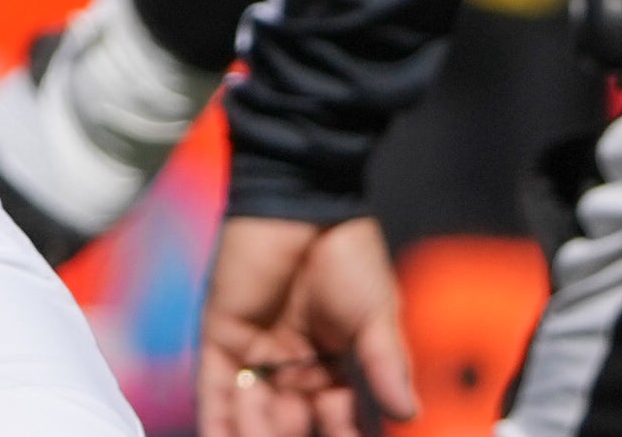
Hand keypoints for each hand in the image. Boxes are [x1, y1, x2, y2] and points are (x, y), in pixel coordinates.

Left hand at [199, 215, 419, 436]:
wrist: (305, 206)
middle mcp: (294, 368)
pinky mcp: (221, 337)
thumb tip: (406, 414)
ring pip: (253, 415)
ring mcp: (256, 354)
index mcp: (336, 368)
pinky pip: (215, 389)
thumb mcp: (376, 318)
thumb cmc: (348, 257)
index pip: (338, 421)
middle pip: (291, 425)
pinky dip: (217, 421)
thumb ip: (384, 367)